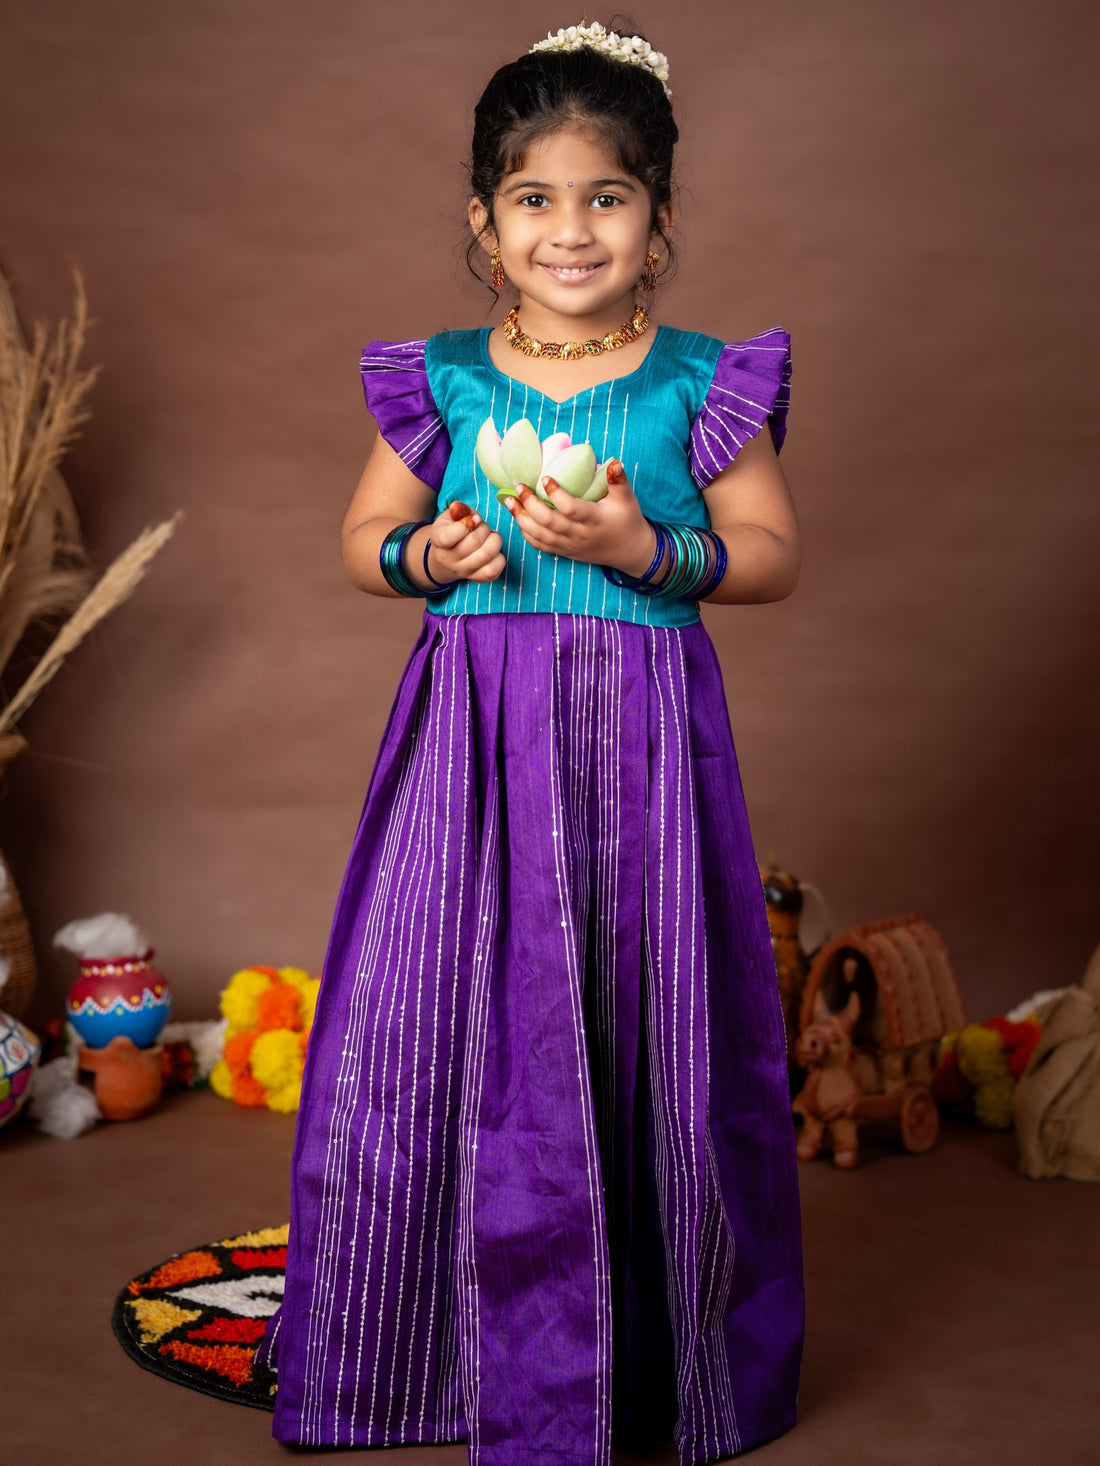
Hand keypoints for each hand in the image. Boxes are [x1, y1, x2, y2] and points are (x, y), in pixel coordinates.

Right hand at [419, 500, 505, 584]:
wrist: (450, 554)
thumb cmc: (453, 529)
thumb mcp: (451, 516)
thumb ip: (458, 510)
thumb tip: (462, 510)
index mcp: (437, 540)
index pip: (447, 537)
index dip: (466, 525)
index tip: (475, 518)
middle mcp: (447, 559)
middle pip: (473, 543)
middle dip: (484, 528)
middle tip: (483, 526)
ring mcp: (462, 571)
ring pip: (485, 555)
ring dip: (494, 541)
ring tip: (490, 537)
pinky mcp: (477, 578)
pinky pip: (493, 571)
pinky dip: (499, 558)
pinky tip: (494, 551)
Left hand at [502, 461, 655, 575]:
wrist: (628, 551)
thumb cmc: (627, 520)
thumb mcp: (627, 499)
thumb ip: (619, 481)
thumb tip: (615, 462)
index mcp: (594, 519)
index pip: (570, 508)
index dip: (556, 494)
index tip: (545, 478)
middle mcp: (579, 534)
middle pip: (549, 522)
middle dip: (530, 504)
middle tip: (518, 487)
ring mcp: (569, 545)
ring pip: (540, 535)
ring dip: (521, 518)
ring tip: (508, 501)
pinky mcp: (564, 551)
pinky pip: (540, 545)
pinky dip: (526, 533)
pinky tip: (517, 518)